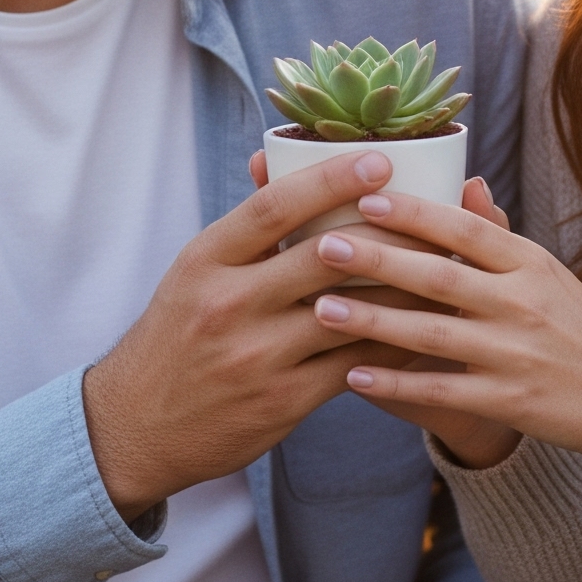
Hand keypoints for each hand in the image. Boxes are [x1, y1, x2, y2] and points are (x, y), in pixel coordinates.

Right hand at [82, 150, 409, 520]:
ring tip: (444, 263)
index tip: (380, 159)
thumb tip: (273, 155)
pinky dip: (392, 340)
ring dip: (402, 288)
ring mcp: (257, 356)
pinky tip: (423, 323)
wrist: (137, 426)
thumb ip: (245, 225)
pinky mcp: (283, 401)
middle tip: (433, 210)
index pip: (273, 208)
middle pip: (322, 256)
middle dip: (386, 231)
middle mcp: (229, 305)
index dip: (330, 180)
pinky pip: (354, 363)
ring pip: (350, 312)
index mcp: (205, 260)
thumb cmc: (177, 333)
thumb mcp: (195, 271)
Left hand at [307, 189, 581, 475]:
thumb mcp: (550, 273)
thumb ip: (499, 236)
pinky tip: (355, 375)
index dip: (415, 214)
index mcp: (531, 264)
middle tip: (324, 245)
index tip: (365, 198)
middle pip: (440, 275)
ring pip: (432, 333)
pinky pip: (442, 390)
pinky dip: (397, 384)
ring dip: (373, 321)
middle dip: (378, 260)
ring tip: (322, 308)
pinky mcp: (511, 401)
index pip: (466, 230)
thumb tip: (466, 180)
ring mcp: (516, 354)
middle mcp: (523, 303)